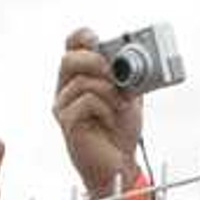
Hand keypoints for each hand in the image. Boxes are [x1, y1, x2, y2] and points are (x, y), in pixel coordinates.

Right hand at [54, 28, 143, 199]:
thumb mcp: (130, 94)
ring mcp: (63, 107)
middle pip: (68, 59)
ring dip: (108, 90)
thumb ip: (129, 73)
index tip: (98, 39)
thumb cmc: (120, 131)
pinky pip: (86, 102)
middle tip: (116, 73)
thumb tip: (136, 54)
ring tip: (121, 105)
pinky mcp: (68, 124)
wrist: (120, 163)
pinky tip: (110, 118)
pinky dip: (105, 107)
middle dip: (96, 61)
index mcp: (78, 77)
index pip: (71, 45)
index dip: (83, 36)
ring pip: (81, 82)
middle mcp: (65, 89)